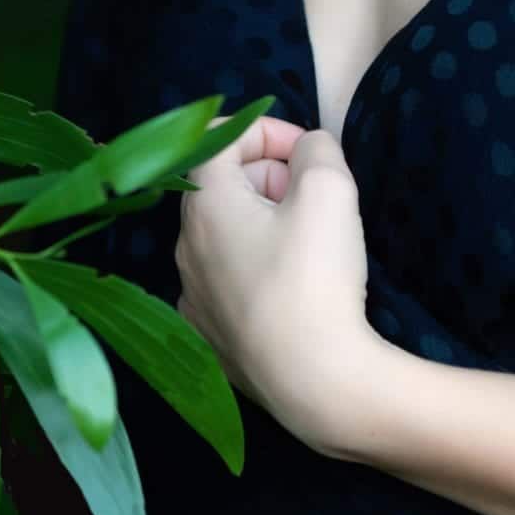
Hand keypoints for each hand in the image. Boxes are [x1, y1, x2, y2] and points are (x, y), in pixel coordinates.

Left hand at [172, 112, 380, 456]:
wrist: (315, 383)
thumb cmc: (315, 279)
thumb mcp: (329, 190)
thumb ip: (316, 151)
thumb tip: (306, 152)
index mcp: (204, 207)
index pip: (216, 139)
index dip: (265, 131)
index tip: (306, 151)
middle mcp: (185, 250)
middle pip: (220, 188)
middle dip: (270, 178)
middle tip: (315, 199)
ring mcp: (193, 299)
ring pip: (224, 238)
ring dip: (264, 225)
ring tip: (311, 247)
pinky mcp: (210, 339)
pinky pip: (229, 284)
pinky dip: (258, 272)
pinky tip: (294, 293)